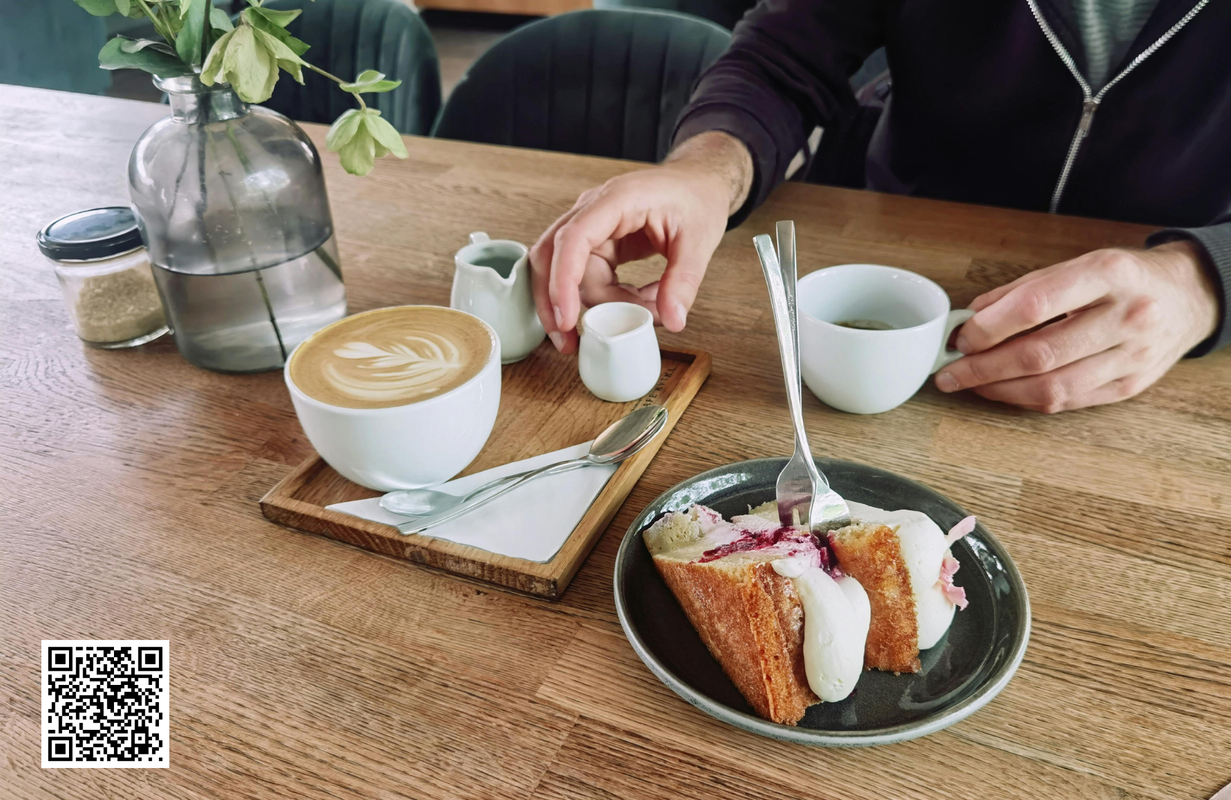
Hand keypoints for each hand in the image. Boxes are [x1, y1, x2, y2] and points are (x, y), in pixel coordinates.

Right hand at [528, 131, 752, 352]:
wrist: (698, 184)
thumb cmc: (696, 199)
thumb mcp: (699, 240)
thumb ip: (684, 281)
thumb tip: (672, 319)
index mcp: (617, 201)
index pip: (573, 239)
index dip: (563, 281)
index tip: (567, 319)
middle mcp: (594, 210)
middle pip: (551, 257)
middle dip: (554, 302)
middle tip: (569, 342)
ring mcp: (592, 227)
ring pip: (571, 274)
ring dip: (598, 304)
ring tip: (642, 314)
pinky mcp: (598, 244)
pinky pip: (588, 278)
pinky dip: (607, 299)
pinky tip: (637, 303)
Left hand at [933, 241, 1218, 412]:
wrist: (1189, 296)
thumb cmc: (1124, 278)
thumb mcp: (1079, 264)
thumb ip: (1024, 289)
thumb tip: (972, 317)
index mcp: (1109, 274)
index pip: (1035, 305)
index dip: (990, 327)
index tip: (961, 337)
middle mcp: (1127, 316)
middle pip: (1040, 354)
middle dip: (983, 368)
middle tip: (949, 372)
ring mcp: (1132, 356)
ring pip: (1053, 387)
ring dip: (999, 390)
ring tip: (968, 384)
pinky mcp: (1131, 387)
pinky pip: (1068, 401)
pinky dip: (1027, 399)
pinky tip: (1003, 390)